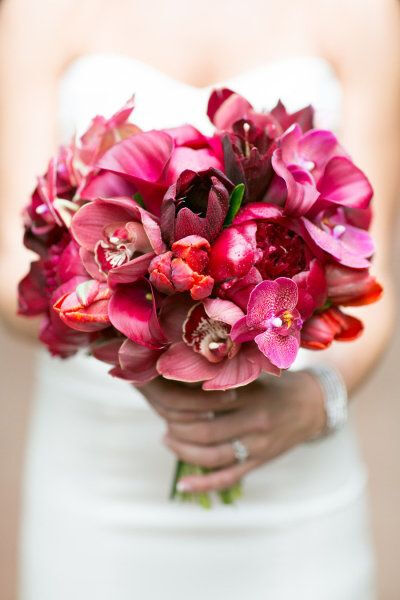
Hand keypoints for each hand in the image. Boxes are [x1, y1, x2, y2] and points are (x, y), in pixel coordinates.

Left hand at [140, 371, 325, 493]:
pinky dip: (204, 484)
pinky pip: (228, 478)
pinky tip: (183, 485)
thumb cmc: (277, 384)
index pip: (204, 400)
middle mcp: (255, 421)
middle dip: (175, 426)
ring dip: (183, 450)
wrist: (314, 405)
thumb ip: (226, 373)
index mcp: (251, 394)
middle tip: (162, 418)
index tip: (161, 393)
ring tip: (166, 439)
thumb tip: (184, 371)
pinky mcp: (260, 462)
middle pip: (204, 430)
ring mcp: (258, 446)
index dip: (177, 400)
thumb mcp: (256, 372)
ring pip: (212, 456)